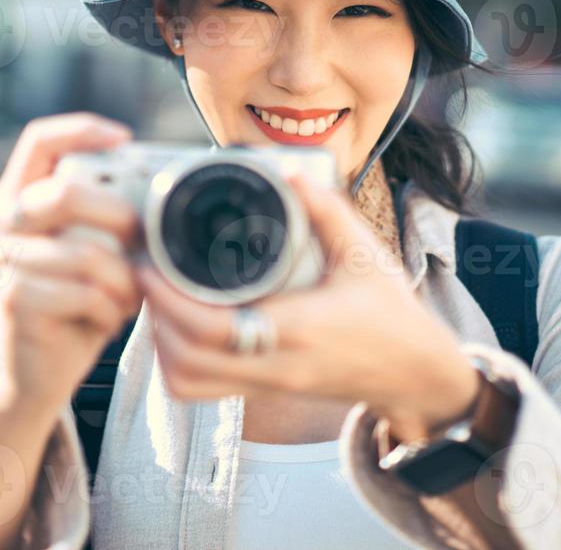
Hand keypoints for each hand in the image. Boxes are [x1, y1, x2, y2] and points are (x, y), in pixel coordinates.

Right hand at [0, 113, 144, 414]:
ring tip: (129, 296)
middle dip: (121, 218)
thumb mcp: (94, 247)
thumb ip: (108, 213)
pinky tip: (108, 320)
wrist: (40, 370)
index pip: (39, 141)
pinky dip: (111, 309)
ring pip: (86, 254)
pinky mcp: (12, 300)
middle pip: (66, 193)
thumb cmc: (79, 299)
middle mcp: (1, 222)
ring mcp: (2, 261)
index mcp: (18, 196)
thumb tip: (160, 184)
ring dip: (124, 281)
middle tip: (143, 242)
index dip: (82, 130)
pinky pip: (84, 293)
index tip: (126, 140)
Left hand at [135, 172, 479, 438]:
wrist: (415, 372)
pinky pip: (204, 390)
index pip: (215, 329)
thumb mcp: (365, 253)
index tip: (149, 265)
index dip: (170, 301)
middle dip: (156, 319)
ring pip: (189, 384)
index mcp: (299, 329)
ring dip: (163, 345)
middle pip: (188, 361)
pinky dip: (179, 364)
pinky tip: (179, 327)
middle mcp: (277, 364)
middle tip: (145, 272)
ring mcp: (268, 383)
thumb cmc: (392, 312)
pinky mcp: (264, 391)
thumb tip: (290, 170)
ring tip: (160, 298)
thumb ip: (326, 210)